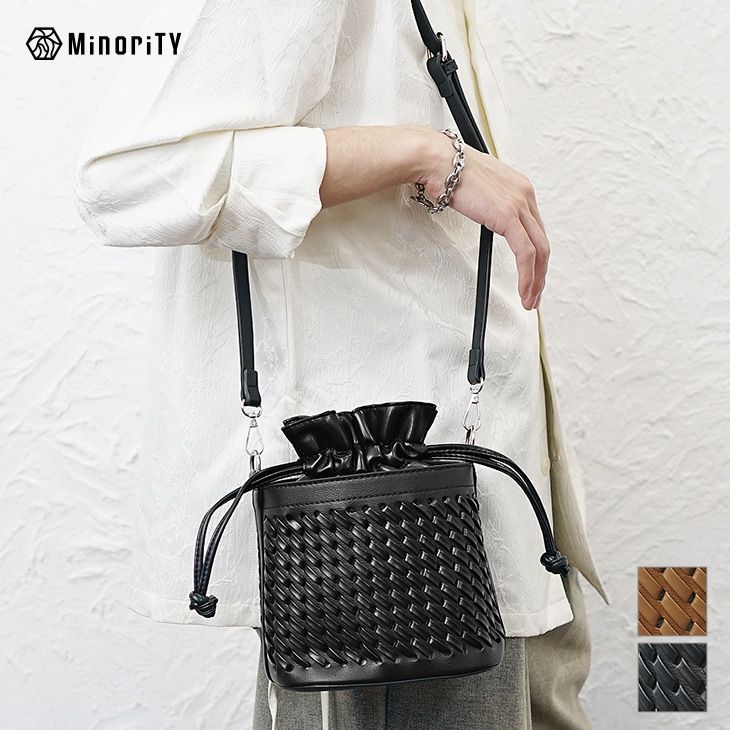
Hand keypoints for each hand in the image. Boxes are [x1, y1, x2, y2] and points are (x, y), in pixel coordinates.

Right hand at [419, 130, 549, 309]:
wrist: (437, 160)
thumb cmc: (446, 170)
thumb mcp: (474, 188)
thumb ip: (485, 202)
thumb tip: (482, 212)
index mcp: (518, 187)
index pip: (534, 228)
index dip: (535, 255)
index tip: (530, 273)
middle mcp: (524, 194)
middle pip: (542, 241)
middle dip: (540, 273)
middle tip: (534, 294)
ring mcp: (519, 204)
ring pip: (539, 251)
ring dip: (536, 280)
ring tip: (529, 300)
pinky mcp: (509, 216)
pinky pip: (526, 254)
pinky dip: (528, 276)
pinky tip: (524, 291)